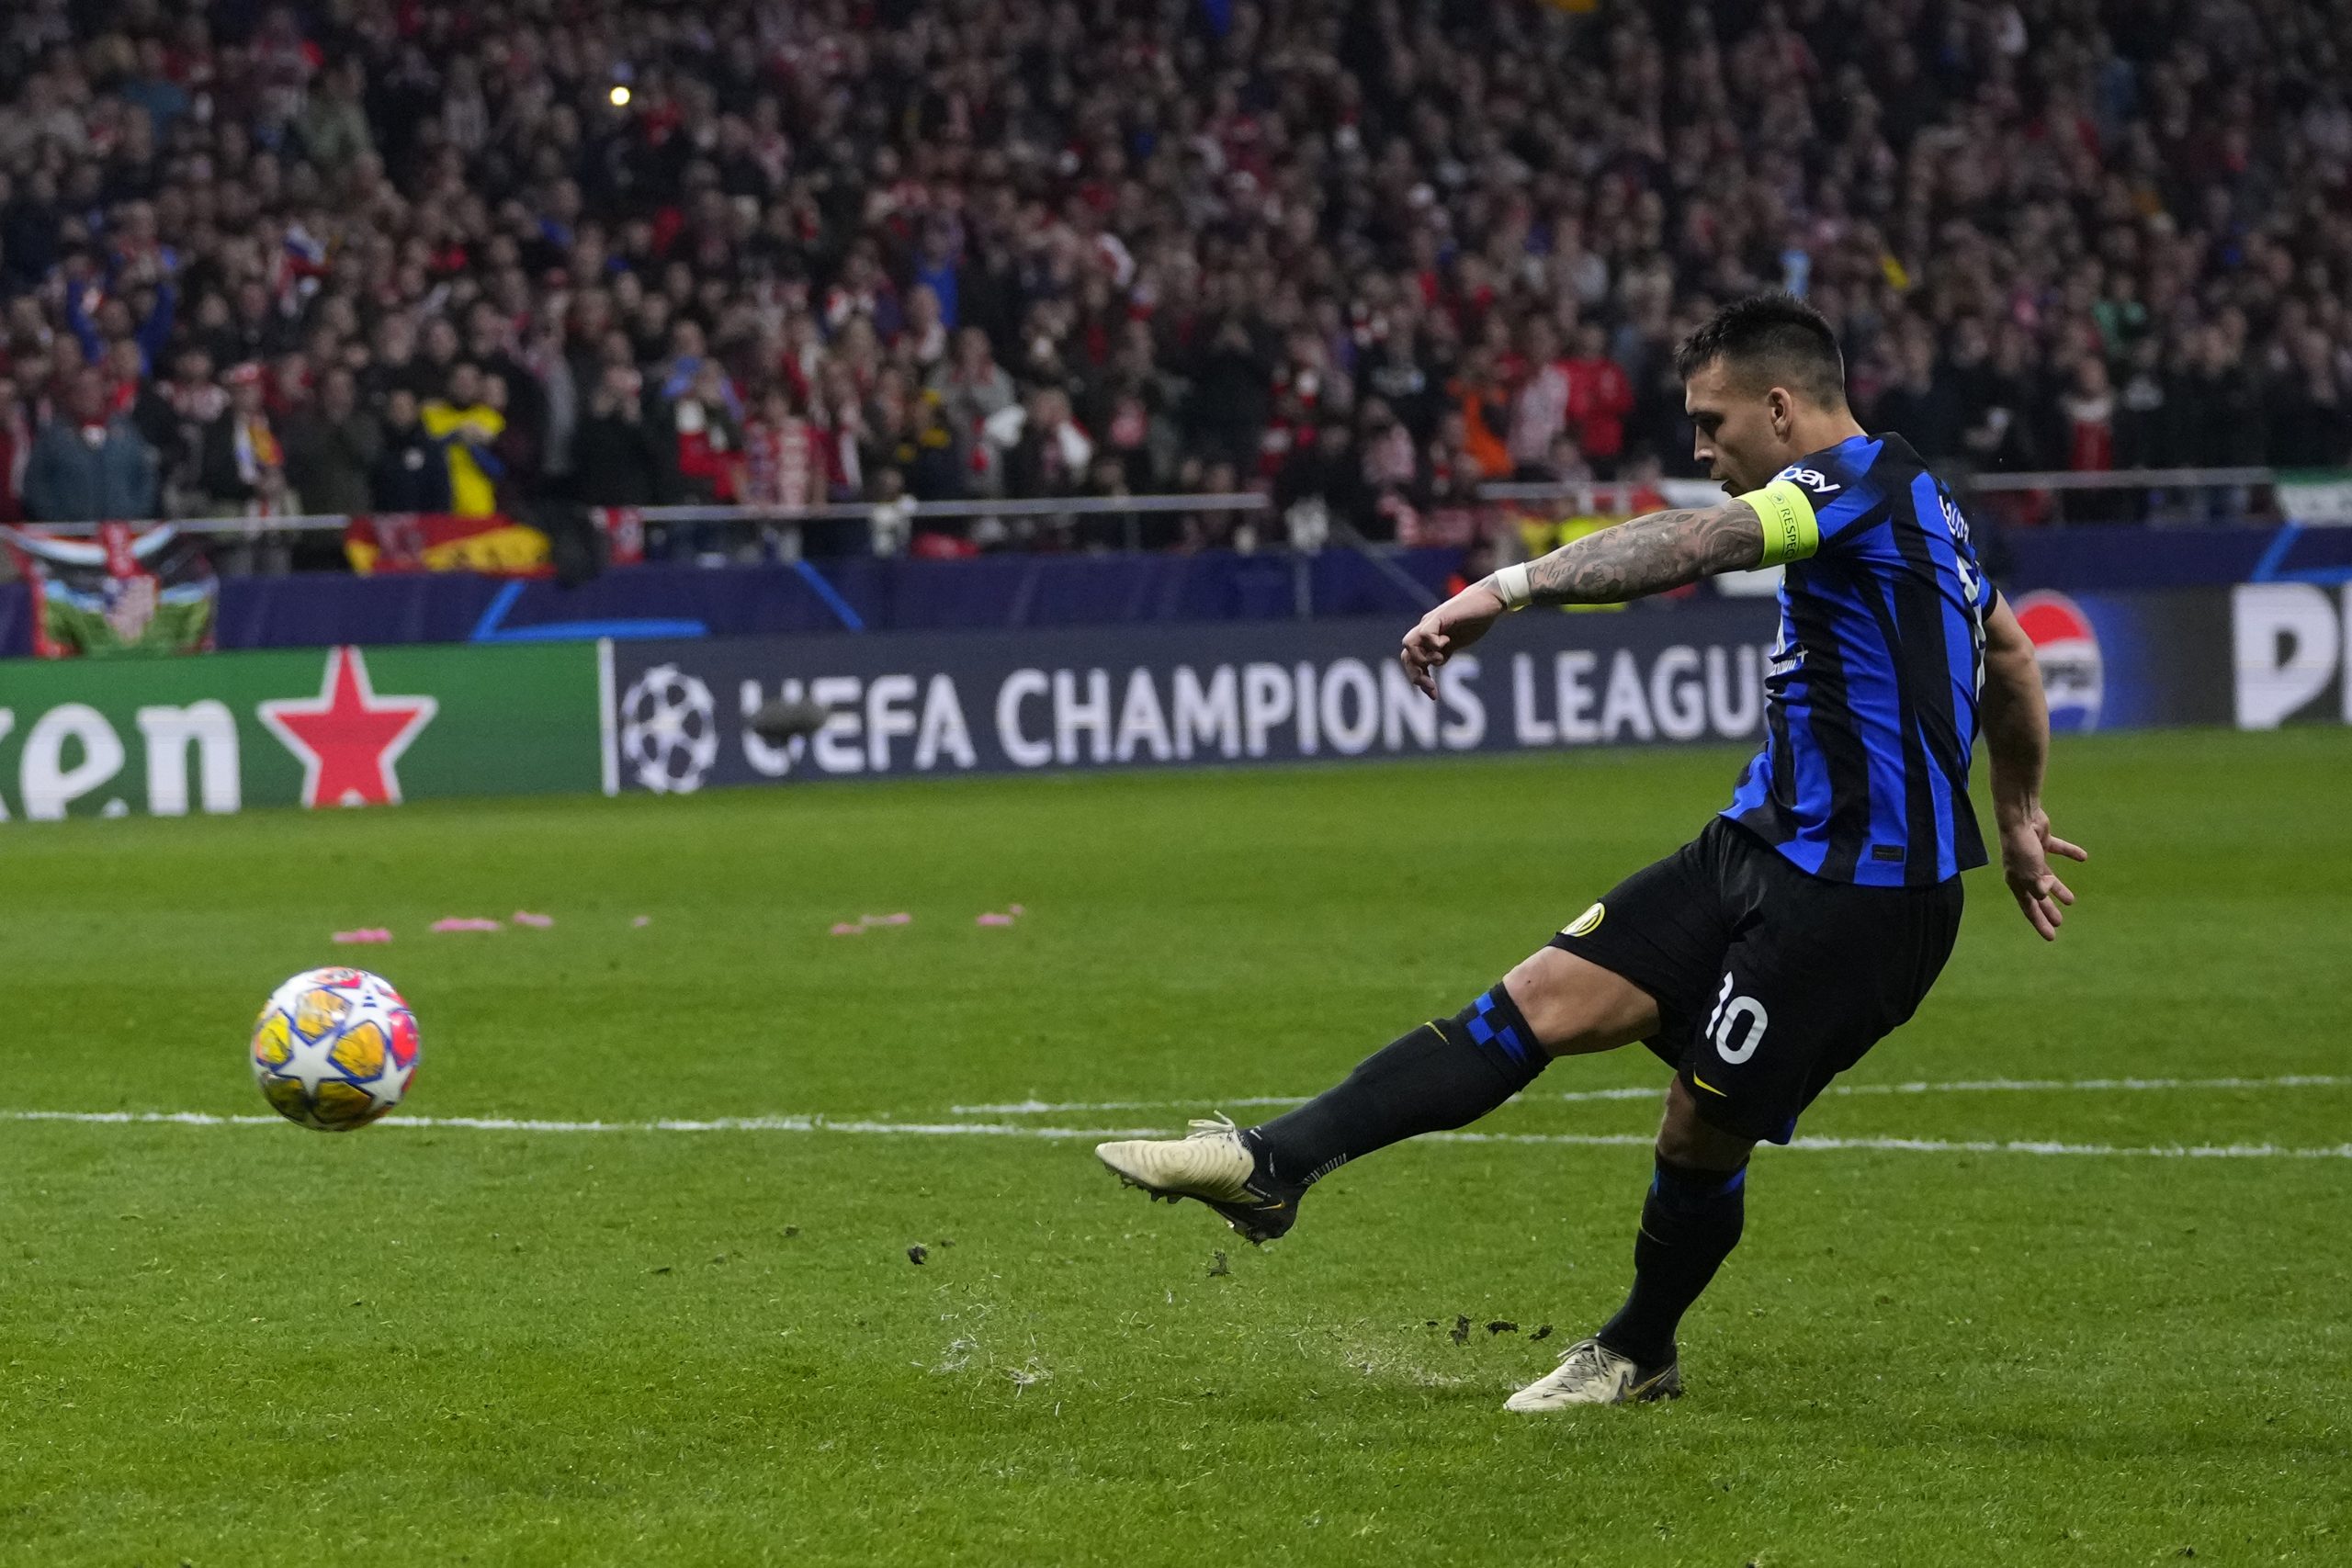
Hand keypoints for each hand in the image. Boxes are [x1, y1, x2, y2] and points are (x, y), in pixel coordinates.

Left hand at [1401, 582, 1507, 698]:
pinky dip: (1433, 644)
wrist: (1489, 599)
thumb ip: (1445, 651)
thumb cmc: (1476, 618)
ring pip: (1408, 645)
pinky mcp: (1440, 616)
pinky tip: (1447, 643)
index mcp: (1428, 638)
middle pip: (1406, 656)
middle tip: (1433, 688)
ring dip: (1423, 660)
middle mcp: (1425, 630)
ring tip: (1440, 658)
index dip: (1418, 679)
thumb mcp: (1458, 641)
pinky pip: (1425, 633)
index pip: (1411, 661)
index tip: (1434, 695)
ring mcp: (1431, 623)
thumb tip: (1437, 664)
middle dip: (1416, 676)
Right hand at [1999, 806, 2087, 940]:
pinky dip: (2070, 853)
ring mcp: (2032, 856)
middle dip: (2048, 910)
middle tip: (2059, 922)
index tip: (2051, 937)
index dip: (2040, 923)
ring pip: (2048, 877)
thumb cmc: (2022, 848)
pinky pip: (2058, 849)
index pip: (2029, 907)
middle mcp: (2023, 871)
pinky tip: (2083, 857)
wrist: (2019, 817)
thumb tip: (2046, 894)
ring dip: (2059, 889)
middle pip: (2038, 895)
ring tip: (2071, 901)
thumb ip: (2038, 886)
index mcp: (2017, 881)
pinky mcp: (2042, 841)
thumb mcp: (2030, 873)